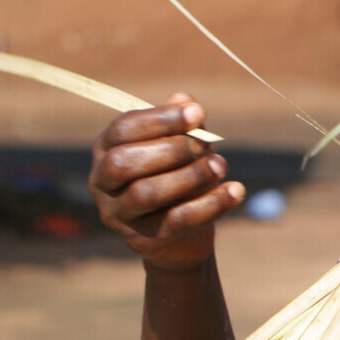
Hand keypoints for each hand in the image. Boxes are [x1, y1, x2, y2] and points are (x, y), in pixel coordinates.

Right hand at [89, 94, 245, 270]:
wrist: (182, 238)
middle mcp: (102, 183)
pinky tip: (236, 190)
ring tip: (220, 165)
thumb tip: (184, 98)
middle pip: (124, 162)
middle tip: (206, 144)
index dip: (160, 119)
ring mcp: (119, 216)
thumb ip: (182, 127)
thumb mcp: (181, 149)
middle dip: (170, 149)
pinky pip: (177, 221)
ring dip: (189, 176)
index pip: (123, 129)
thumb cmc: (178, 181)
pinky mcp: (145, 241)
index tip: (198, 112)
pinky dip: (210, 205)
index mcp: (106, 150)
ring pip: (147, 193)